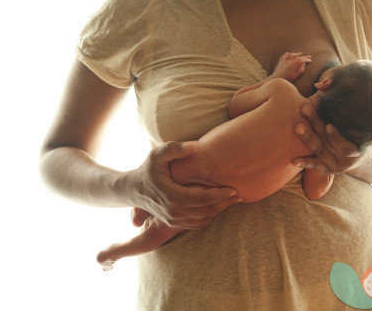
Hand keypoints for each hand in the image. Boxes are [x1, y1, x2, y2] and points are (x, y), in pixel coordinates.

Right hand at [122, 141, 240, 228]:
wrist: (131, 190)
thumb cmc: (147, 170)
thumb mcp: (156, 155)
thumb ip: (172, 149)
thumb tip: (191, 148)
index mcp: (173, 196)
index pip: (204, 199)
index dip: (221, 195)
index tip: (235, 188)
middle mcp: (174, 212)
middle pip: (208, 211)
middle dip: (226, 203)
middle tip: (240, 195)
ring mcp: (174, 220)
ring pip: (205, 219)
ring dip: (220, 211)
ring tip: (232, 200)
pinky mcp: (175, 223)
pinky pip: (198, 224)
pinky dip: (210, 216)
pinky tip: (218, 206)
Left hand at [273, 52, 311, 81]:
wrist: (277, 79)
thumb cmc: (287, 79)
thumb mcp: (296, 76)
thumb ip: (301, 69)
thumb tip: (303, 63)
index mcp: (292, 65)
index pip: (301, 60)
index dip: (306, 60)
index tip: (310, 60)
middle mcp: (288, 61)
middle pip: (297, 57)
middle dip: (304, 56)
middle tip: (309, 56)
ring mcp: (283, 61)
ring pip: (291, 55)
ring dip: (296, 54)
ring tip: (301, 53)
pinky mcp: (280, 62)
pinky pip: (284, 56)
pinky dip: (287, 54)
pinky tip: (289, 53)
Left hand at [292, 81, 371, 173]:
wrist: (362, 151)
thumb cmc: (358, 126)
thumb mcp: (357, 116)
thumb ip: (341, 99)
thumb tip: (322, 85)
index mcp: (361, 145)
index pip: (347, 144)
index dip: (337, 136)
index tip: (329, 126)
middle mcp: (351, 157)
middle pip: (330, 141)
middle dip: (317, 125)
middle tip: (304, 109)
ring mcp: (339, 164)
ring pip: (321, 150)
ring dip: (308, 138)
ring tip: (297, 127)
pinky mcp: (330, 168)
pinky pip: (317, 165)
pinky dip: (306, 162)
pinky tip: (294, 160)